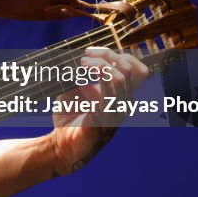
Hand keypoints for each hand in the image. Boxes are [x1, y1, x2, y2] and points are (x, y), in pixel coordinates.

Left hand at [50, 47, 147, 175]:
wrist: (61, 145)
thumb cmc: (70, 117)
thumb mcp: (77, 89)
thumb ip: (83, 74)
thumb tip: (82, 55)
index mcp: (120, 95)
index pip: (137, 70)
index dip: (118, 54)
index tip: (92, 51)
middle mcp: (122, 103)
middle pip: (128, 69)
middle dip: (107, 56)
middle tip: (85, 57)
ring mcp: (115, 112)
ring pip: (119, 79)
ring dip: (99, 66)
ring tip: (82, 64)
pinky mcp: (104, 120)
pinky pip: (106, 96)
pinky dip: (92, 82)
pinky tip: (80, 78)